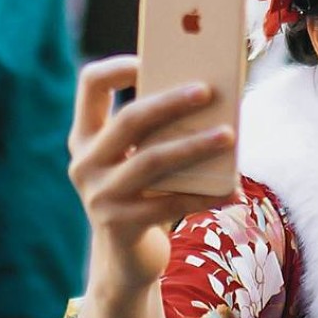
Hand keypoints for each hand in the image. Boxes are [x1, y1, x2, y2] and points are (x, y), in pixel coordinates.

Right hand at [67, 56, 238, 288]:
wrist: (126, 259)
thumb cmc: (143, 193)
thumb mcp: (138, 158)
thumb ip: (158, 132)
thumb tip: (211, 98)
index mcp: (86, 136)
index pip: (90, 85)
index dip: (118, 67)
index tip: (151, 58)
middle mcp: (84, 162)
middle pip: (128, 120)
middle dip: (170, 103)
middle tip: (207, 91)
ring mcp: (98, 195)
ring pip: (151, 160)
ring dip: (194, 146)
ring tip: (228, 135)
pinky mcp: (119, 225)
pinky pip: (170, 203)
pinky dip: (204, 195)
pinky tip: (232, 190)